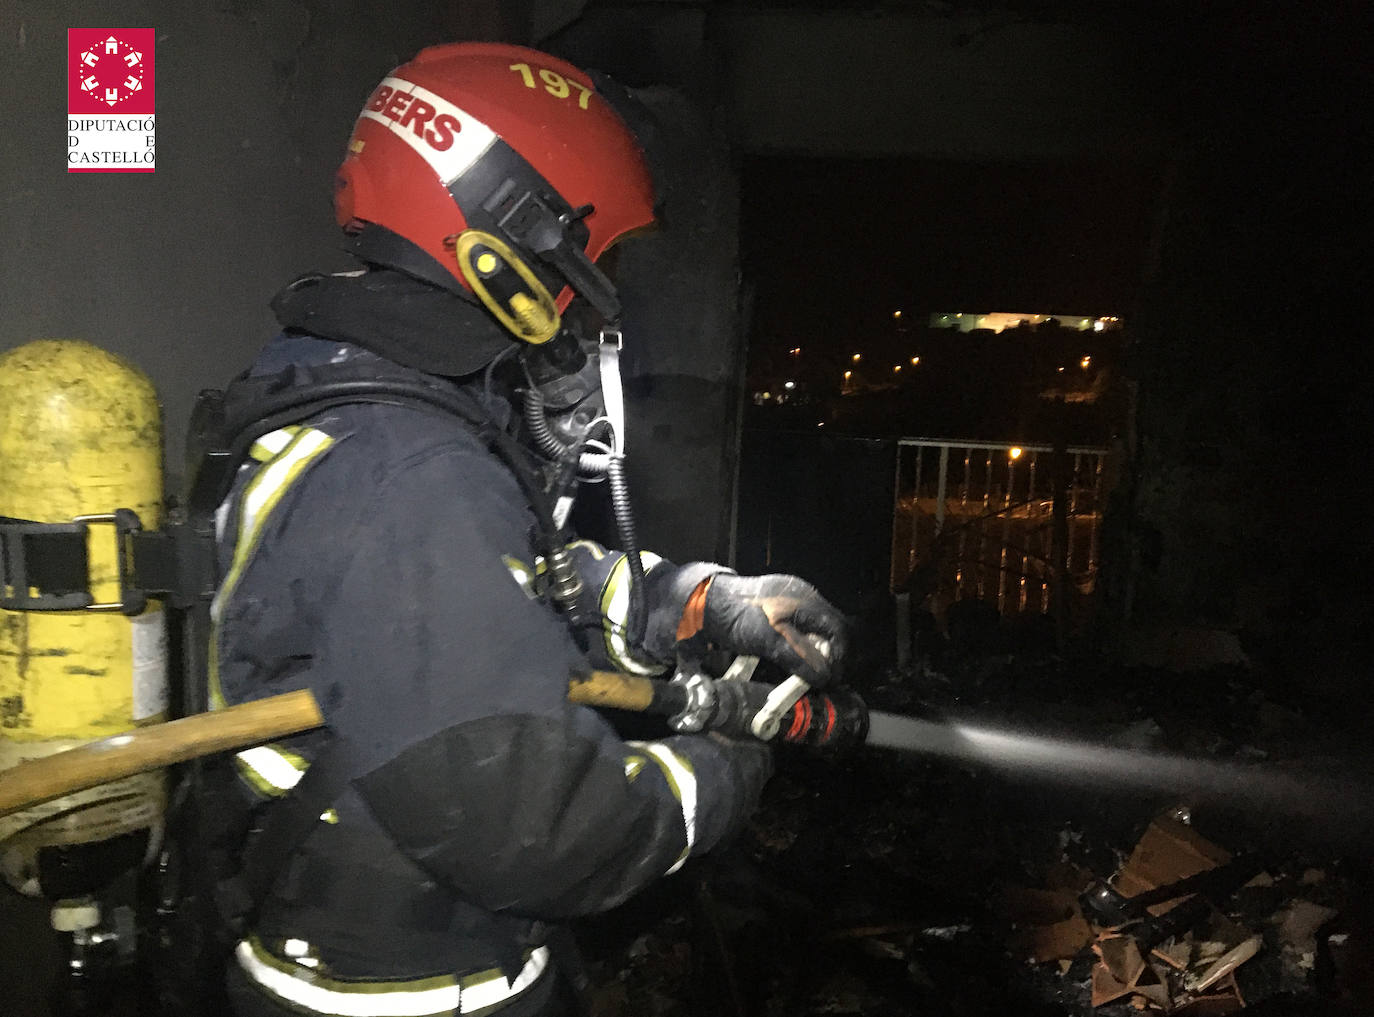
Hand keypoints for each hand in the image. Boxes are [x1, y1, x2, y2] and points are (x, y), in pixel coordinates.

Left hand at [700, 574, 846, 686]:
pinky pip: (800, 625)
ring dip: (814, 649)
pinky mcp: (777, 604)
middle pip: (829, 628)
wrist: (706, 600)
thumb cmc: (738, 616)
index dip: (839, 655)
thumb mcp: (769, 640)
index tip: (831, 677)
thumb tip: (825, 676)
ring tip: (808, 669)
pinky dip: (800, 642)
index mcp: (805, 600)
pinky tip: (791, 655)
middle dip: (828, 654)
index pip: (837, 629)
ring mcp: (790, 598)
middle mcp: (802, 596)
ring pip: (814, 628)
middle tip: (821, 676)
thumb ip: (798, 657)